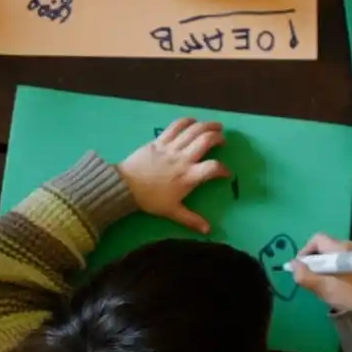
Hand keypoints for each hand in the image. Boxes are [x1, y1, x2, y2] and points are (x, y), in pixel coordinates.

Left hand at [116, 118, 229, 232]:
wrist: (125, 186)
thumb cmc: (150, 199)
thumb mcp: (172, 211)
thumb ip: (191, 219)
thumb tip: (208, 231)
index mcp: (188, 176)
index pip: (213, 168)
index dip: (223, 169)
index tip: (226, 173)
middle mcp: (183, 159)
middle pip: (206, 140)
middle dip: (218, 137)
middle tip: (223, 138)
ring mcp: (171, 147)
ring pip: (193, 130)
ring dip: (207, 125)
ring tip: (215, 125)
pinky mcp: (159, 140)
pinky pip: (175, 126)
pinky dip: (187, 121)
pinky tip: (193, 120)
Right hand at [291, 234, 351, 311]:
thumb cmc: (346, 296)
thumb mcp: (323, 287)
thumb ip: (305, 275)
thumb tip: (291, 265)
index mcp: (342, 248)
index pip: (317, 240)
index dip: (305, 251)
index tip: (300, 267)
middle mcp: (349, 247)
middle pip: (322, 247)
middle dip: (312, 260)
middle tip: (307, 277)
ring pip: (329, 256)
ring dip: (319, 267)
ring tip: (317, 282)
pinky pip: (336, 262)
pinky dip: (328, 270)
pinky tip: (328, 284)